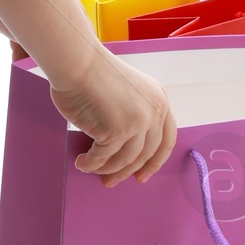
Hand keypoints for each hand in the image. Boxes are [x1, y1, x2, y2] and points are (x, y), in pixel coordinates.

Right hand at [49, 51, 176, 186]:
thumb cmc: (93, 72)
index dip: (155, 161)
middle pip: (145, 154)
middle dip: (126, 172)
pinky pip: (103, 158)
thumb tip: (124, 149)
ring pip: (124, 160)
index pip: (166, 140)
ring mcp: (137, 123)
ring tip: (90, 168)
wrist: (78, 62)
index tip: (142, 175)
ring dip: (106, 169)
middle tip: (110, 182)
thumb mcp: (130, 92)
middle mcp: (154, 112)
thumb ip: (135, 113)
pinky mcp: (117, 132)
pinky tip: (82, 163)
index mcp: (159, 100)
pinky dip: (91, 164)